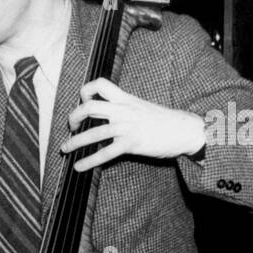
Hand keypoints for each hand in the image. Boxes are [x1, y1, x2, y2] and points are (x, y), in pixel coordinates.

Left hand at [62, 77, 204, 171]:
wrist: (186, 130)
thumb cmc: (166, 120)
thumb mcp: (142, 107)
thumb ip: (125, 108)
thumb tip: (110, 115)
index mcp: (126, 98)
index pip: (100, 84)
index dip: (85, 91)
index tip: (82, 101)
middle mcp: (123, 110)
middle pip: (89, 107)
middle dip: (73, 117)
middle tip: (71, 126)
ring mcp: (126, 126)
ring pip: (93, 133)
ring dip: (74, 142)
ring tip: (65, 149)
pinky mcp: (131, 143)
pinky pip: (105, 153)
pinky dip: (89, 161)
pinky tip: (79, 167)